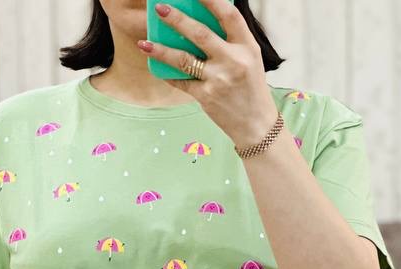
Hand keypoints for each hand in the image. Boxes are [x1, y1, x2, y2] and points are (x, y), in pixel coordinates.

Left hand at [138, 0, 278, 150]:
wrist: (255, 124)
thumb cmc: (251, 87)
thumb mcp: (250, 58)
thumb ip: (231, 40)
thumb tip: (203, 20)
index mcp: (247, 47)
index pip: (229, 15)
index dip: (211, 0)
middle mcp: (233, 61)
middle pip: (200, 34)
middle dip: (177, 19)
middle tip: (160, 8)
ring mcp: (218, 80)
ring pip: (184, 59)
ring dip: (162, 50)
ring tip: (145, 43)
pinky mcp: (206, 97)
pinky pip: (182, 82)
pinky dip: (169, 74)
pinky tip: (158, 68)